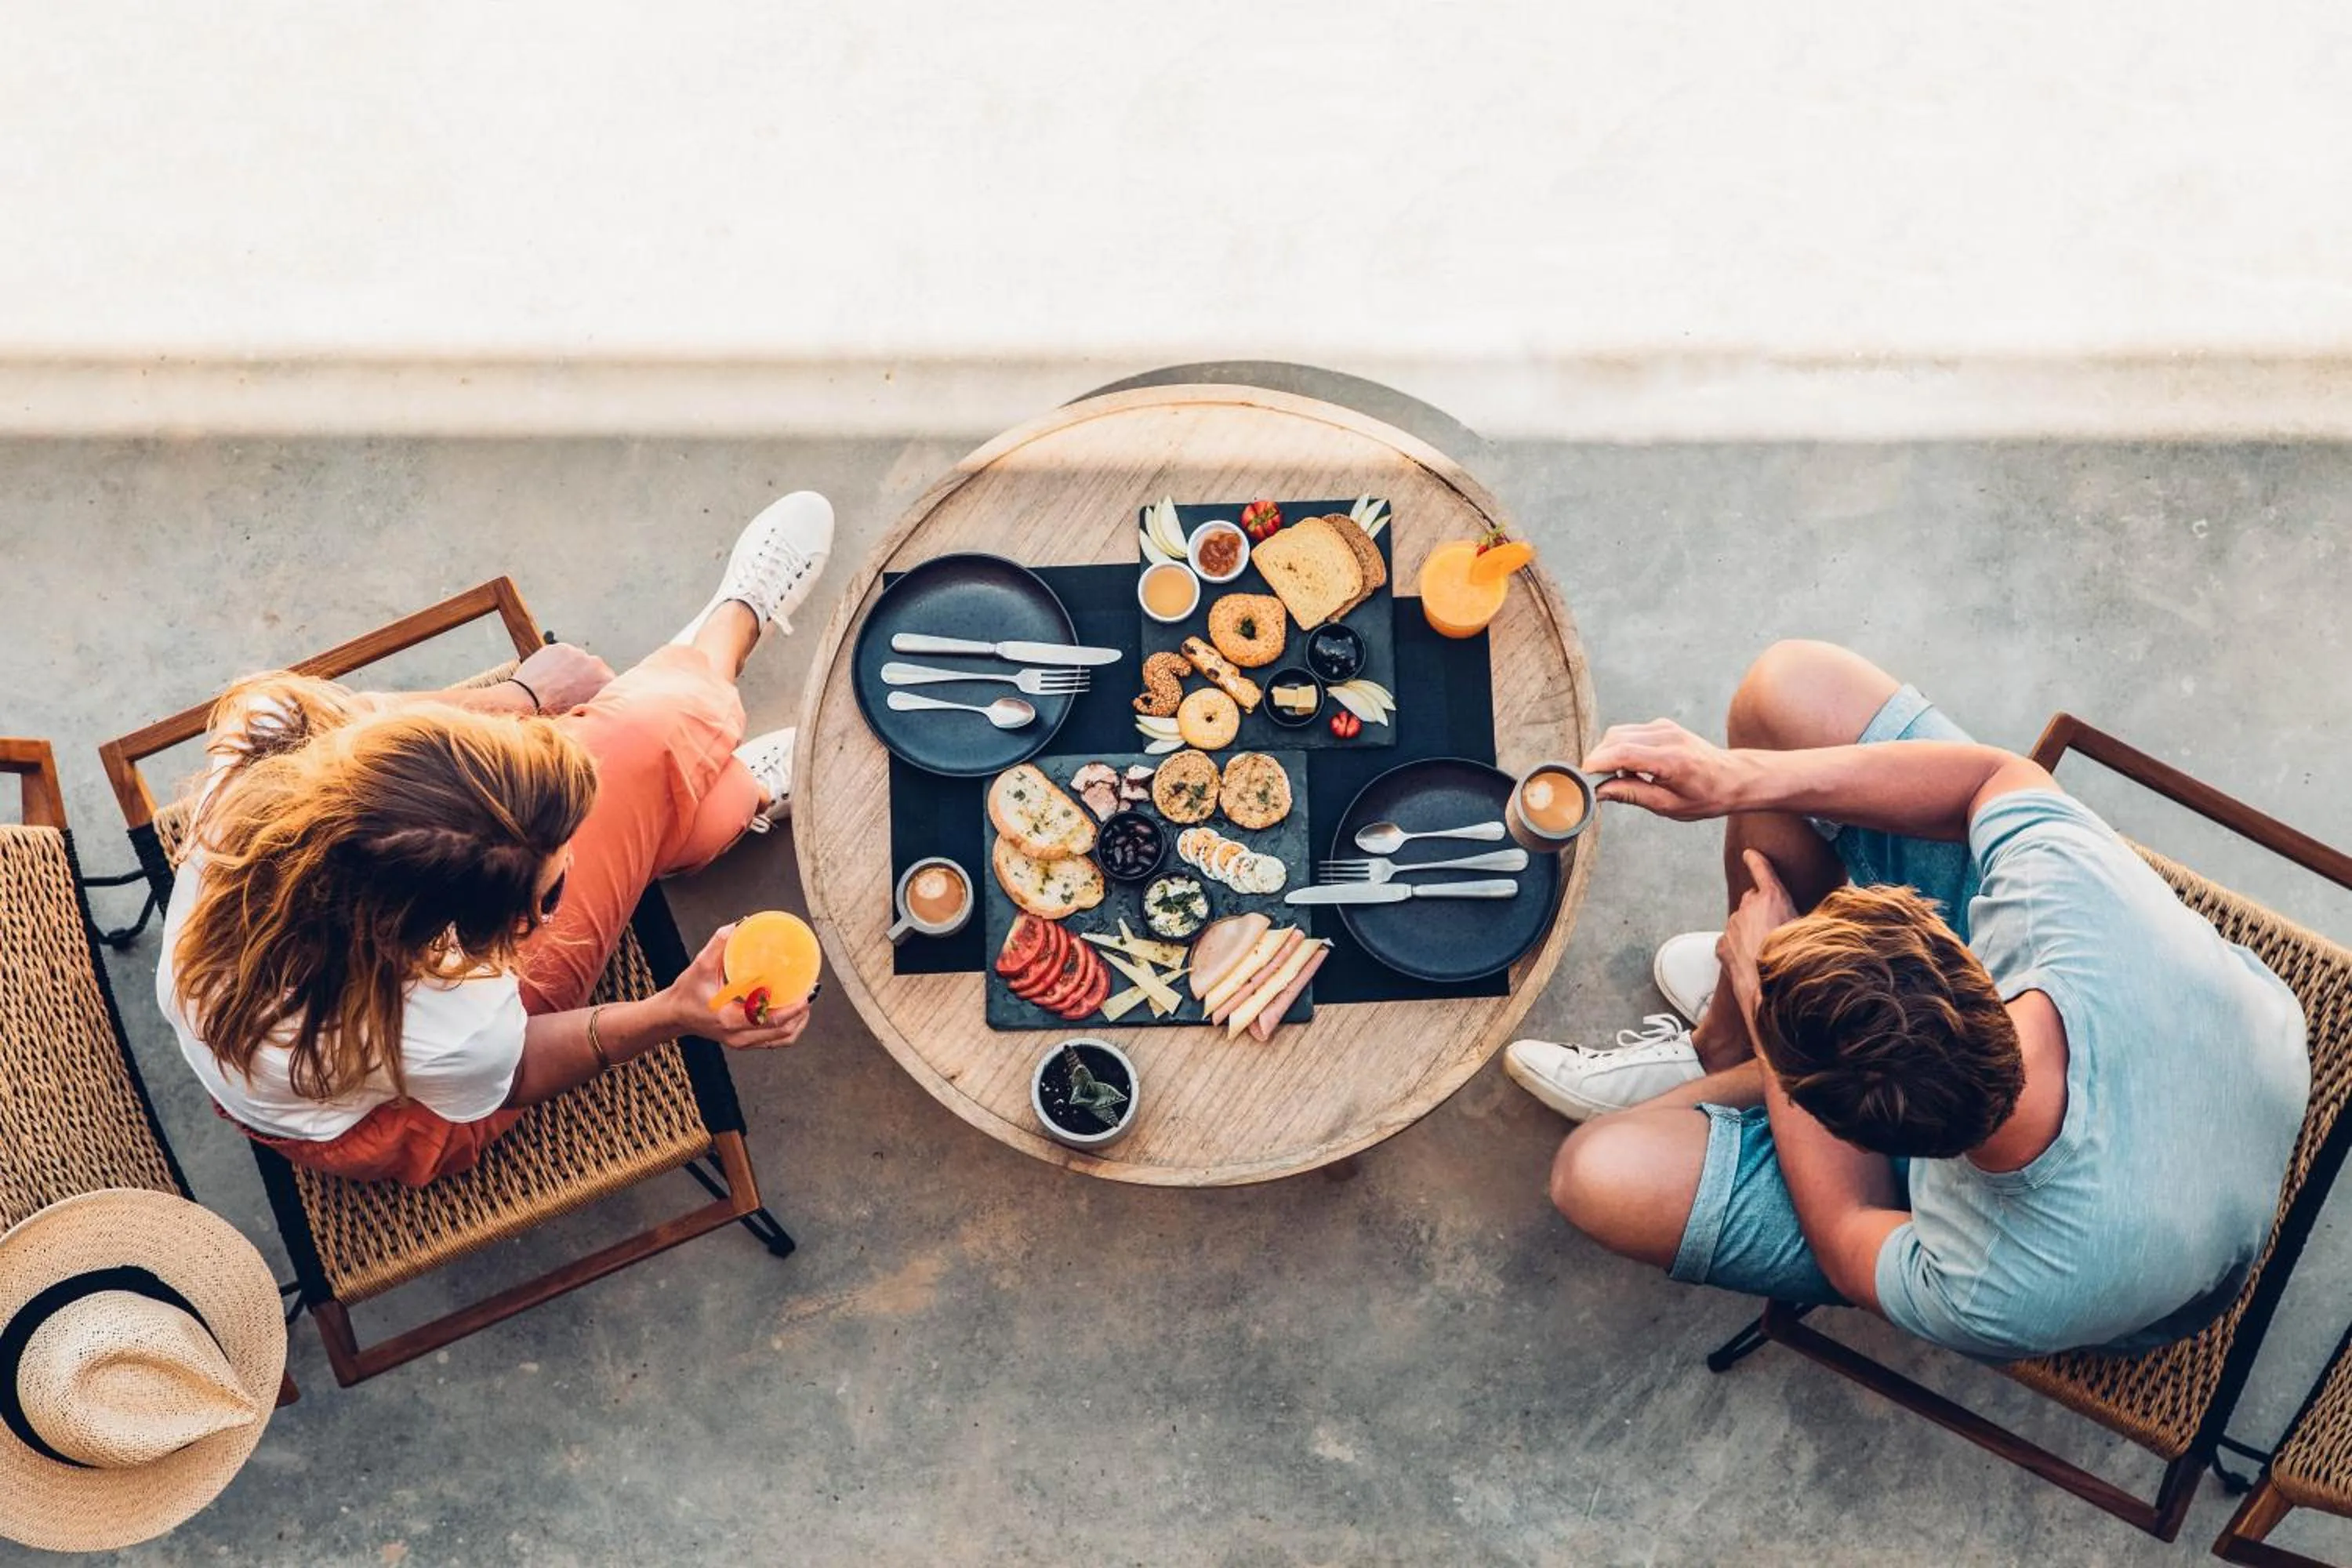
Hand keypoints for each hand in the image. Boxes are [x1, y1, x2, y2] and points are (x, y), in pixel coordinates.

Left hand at [512, 642, 614, 713]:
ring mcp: (577, 653)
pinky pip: (562, 654)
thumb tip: (596, 695)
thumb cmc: (555, 711)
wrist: (528, 699)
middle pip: (594, 668)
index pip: (608, 681)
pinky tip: (548, 674)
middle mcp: (596, 663)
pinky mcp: (560, 647)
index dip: (596, 688)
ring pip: (577, 659)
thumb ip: (596, 697)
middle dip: (585, 675)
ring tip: (556, 682)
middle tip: (570, 688)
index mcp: (606, 681)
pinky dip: (557, 661)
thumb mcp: (585, 710)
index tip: (587, 692)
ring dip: (571, 667)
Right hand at [664, 925, 814, 1049]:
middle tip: (811, 988)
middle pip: (783, 1031)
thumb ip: (719, 945)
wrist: (674, 1015)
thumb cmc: (687, 992)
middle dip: (802, 1011)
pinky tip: (795, 1011)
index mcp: (730, 1019)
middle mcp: (738, 1036)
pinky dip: (790, 1027)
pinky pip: (776, 1040)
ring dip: (799, 1020)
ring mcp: (742, 1042)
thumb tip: (742, 923)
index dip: (794, 1007)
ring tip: (806, 999)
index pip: (770, 1019)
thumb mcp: (700, 966)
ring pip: (783, 1039)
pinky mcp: (745, 1042)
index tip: (808, 990)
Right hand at [1585, 719, 1756, 821]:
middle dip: (1599, 759)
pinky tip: (1633, 768)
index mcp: (1671, 759)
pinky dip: (1622, 748)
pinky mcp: (1663, 725)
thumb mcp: (1669, 806)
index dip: (1598, 763)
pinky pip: (1630, 732)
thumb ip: (1632, 795)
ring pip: (1619, 733)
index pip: (1623, 753)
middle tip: (1598, 783)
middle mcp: (1667, 736)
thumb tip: (1600, 791)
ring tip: (1622, 778)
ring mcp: (1665, 727)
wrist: (1734, 777)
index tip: (1582, 776)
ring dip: (1610, 754)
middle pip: (1615, 739)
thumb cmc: (1707, 796)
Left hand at [1716, 849, 1800, 1027]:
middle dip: (1761, 910)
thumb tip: (1838, 913)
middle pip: (1753, 900)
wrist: (1768, 990)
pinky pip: (1730, 942)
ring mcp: (1732, 926)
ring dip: (1750, 931)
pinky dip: (1738, 949)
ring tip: (1766, 953)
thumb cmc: (1794, 959)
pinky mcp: (1722, 945)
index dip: (1756, 861)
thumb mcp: (1812, 932)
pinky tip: (1751, 963)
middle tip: (1776, 930)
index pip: (1762, 870)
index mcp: (1772, 898)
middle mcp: (1748, 906)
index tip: (1749, 853)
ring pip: (1741, 922)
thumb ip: (1815, 918)